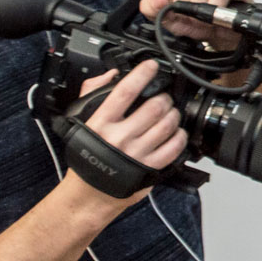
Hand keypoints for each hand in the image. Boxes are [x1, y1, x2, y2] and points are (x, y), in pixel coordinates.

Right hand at [74, 60, 186, 208]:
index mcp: (101, 123)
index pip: (125, 92)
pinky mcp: (149, 169)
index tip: (151, 66)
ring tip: (171, 113)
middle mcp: (119, 138)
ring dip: (174, 115)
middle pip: (153, 107)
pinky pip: (173, 148)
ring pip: (166, 125)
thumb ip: (93, 94)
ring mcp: (136, 154)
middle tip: (164, 98)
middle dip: (164, 98)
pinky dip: (180, 137)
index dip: (142, 74)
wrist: (88, 194)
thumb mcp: (82, 123)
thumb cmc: (86, 158)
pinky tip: (177, 133)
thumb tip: (110, 74)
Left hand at [141, 0, 247, 46]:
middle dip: (185, 5)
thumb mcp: (168, 16)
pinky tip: (214, 11)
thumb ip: (152, 8)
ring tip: (201, 17)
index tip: (173, 9)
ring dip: (201, 7)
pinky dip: (216, 6)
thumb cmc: (195, 17)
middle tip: (189, 17)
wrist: (220, 28)